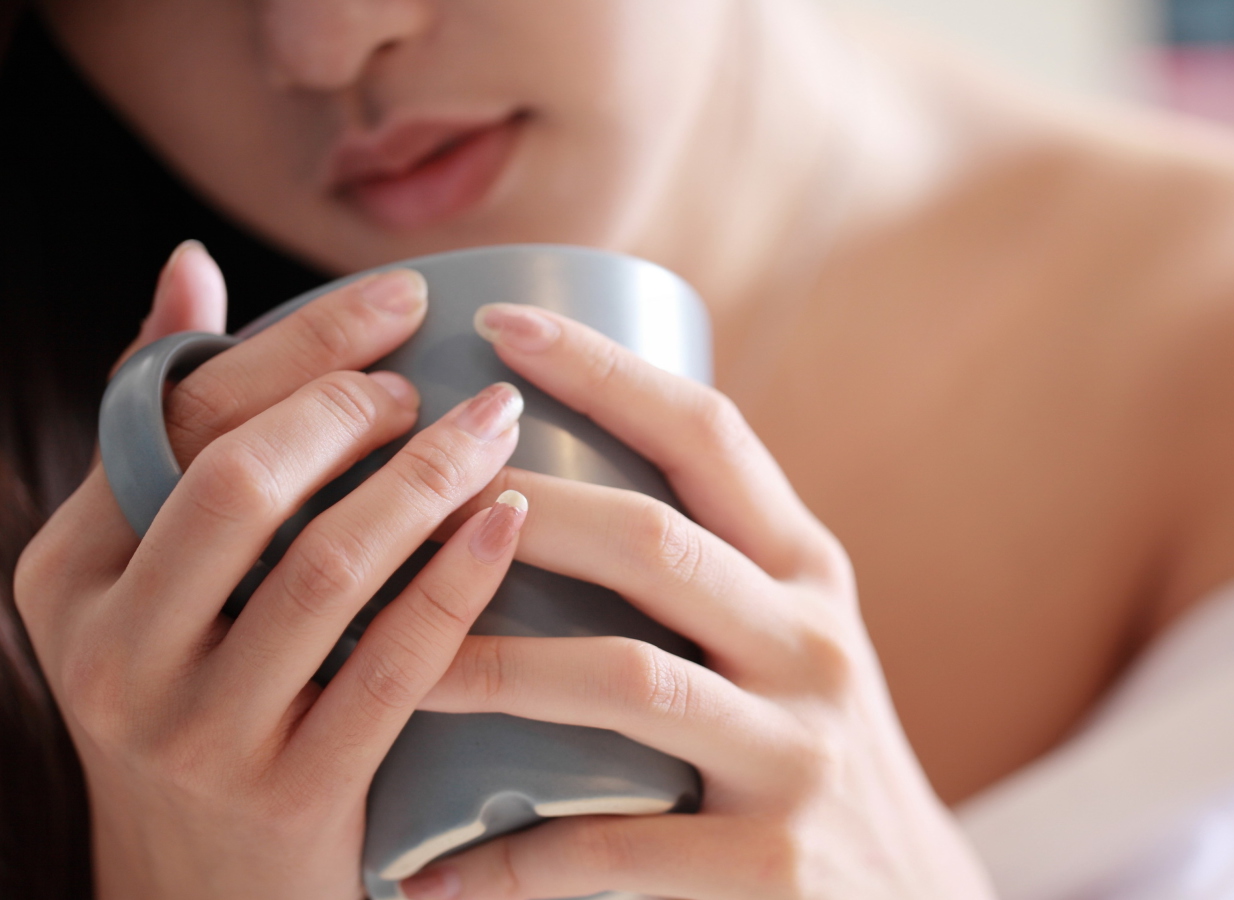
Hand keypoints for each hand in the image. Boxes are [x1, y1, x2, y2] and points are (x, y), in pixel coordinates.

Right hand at [15, 243, 529, 899]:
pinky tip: (512, 521)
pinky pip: (393, 664)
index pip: (177, 419)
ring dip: (425, 481)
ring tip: (494, 428)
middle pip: (238, 481)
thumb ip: (172, 433)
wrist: (204, 896)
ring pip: (325, 567)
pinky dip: (459, 581)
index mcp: (71, 573)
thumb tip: (189, 263)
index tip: (402, 298)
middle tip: (443, 382)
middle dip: (354, 407)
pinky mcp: (290, 794)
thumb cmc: (204, 700)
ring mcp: (197, 731)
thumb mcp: (154, 579)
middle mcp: (113, 650)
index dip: (299, 344)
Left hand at [398, 304, 995, 899]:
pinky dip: (512, 863)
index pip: (710, 436)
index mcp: (808, 571)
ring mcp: (797, 757)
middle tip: (407, 502)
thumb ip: (709, 563)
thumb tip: (543, 470)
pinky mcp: (771, 868)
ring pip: (627, 681)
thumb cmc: (805, 744)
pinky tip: (433, 874)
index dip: (604, 370)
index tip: (495, 325)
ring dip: (490, 666)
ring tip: (392, 669)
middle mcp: (812, 646)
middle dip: (519, 509)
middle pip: (654, 543)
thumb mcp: (790, 635)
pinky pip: (616, 851)